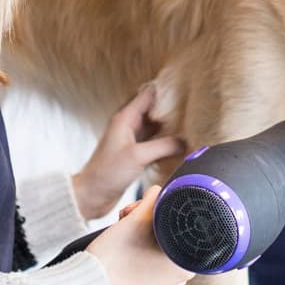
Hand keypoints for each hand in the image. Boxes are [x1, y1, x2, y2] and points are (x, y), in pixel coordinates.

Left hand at [72, 85, 186, 220]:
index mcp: (125, 118)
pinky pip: (154, 143)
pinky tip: (178, 146)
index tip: (183, 89)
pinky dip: (165, 142)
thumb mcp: (139, 156)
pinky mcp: (135, 154)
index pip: (147, 95)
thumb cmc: (107, 173)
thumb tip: (185, 141)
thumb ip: (164, 145)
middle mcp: (128, 126)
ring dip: (169, 127)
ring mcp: (132, 140)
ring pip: (155, 127)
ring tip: (189, 126)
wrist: (92, 195)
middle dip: (170, 110)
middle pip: (153, 110)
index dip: (164, 91)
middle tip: (191, 109)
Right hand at [86, 185, 194, 284]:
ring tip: (122, 225)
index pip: (179, 223)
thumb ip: (150, 201)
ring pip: (158, 243)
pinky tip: (124, 239)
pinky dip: (139, 244)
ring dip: (140, 229)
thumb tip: (158, 190)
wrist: (91, 281)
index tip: (141, 209)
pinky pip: (150, 256)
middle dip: (147, 219)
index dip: (158, 209)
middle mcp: (178, 277)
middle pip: (168, 232)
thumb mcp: (134, 221)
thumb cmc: (113, 258)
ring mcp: (164, 282)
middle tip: (128, 215)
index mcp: (184, 265)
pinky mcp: (150, 283)